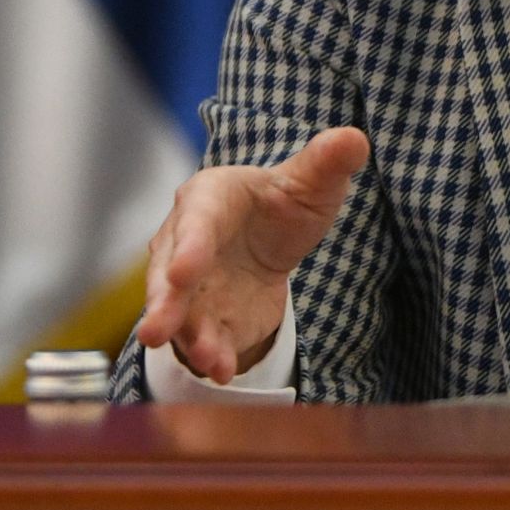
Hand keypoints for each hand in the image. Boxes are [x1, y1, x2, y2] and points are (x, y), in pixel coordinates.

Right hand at [128, 127, 368, 383]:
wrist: (270, 243)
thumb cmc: (281, 204)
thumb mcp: (310, 182)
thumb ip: (326, 162)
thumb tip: (353, 139)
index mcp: (207, 199)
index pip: (194, 221)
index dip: (188, 246)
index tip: (184, 271)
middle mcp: (184, 245)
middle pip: (168, 275)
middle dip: (165, 303)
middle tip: (156, 331)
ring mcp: (191, 289)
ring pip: (182, 314)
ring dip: (190, 339)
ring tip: (209, 361)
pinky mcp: (206, 321)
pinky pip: (203, 339)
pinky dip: (211, 356)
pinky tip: (223, 371)